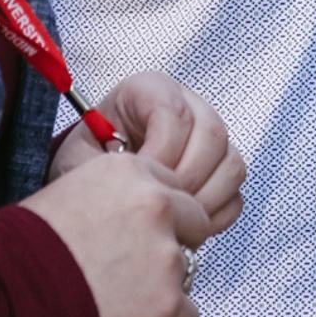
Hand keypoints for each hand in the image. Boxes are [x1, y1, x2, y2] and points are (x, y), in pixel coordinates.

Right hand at [19, 151, 211, 316]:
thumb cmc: (17, 252)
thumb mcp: (70, 194)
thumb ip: (115, 197)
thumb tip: (134, 217)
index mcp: (131, 170)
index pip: (172, 187)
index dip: (154, 216)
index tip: (132, 234)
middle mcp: (157, 205)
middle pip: (194, 221)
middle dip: (169, 243)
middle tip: (130, 267)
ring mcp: (165, 255)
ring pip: (186, 270)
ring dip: (159, 286)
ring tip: (113, 297)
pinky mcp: (167, 303)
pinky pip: (187, 315)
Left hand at [52, 72, 245, 229]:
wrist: (93, 175)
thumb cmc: (85, 161)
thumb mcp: (80, 158)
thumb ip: (102, 169)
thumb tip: (136, 190)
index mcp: (150, 90)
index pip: (175, 115)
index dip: (161, 155)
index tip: (137, 186)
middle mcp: (189, 104)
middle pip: (213, 134)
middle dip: (187, 179)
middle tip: (159, 209)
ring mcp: (210, 136)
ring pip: (231, 163)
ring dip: (205, 199)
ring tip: (171, 222)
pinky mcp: (221, 166)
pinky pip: (235, 191)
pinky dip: (216, 214)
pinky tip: (185, 226)